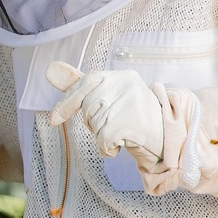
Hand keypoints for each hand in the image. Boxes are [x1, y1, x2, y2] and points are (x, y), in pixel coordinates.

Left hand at [45, 62, 162, 164]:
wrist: (167, 138)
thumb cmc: (134, 117)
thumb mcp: (109, 96)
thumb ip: (80, 85)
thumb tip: (50, 69)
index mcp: (120, 76)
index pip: (85, 83)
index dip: (67, 102)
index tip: (54, 119)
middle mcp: (126, 84)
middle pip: (88, 108)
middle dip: (93, 122)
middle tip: (114, 125)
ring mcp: (130, 103)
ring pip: (95, 125)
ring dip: (102, 136)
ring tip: (123, 133)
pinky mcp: (132, 123)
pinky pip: (103, 140)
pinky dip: (107, 148)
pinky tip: (121, 145)